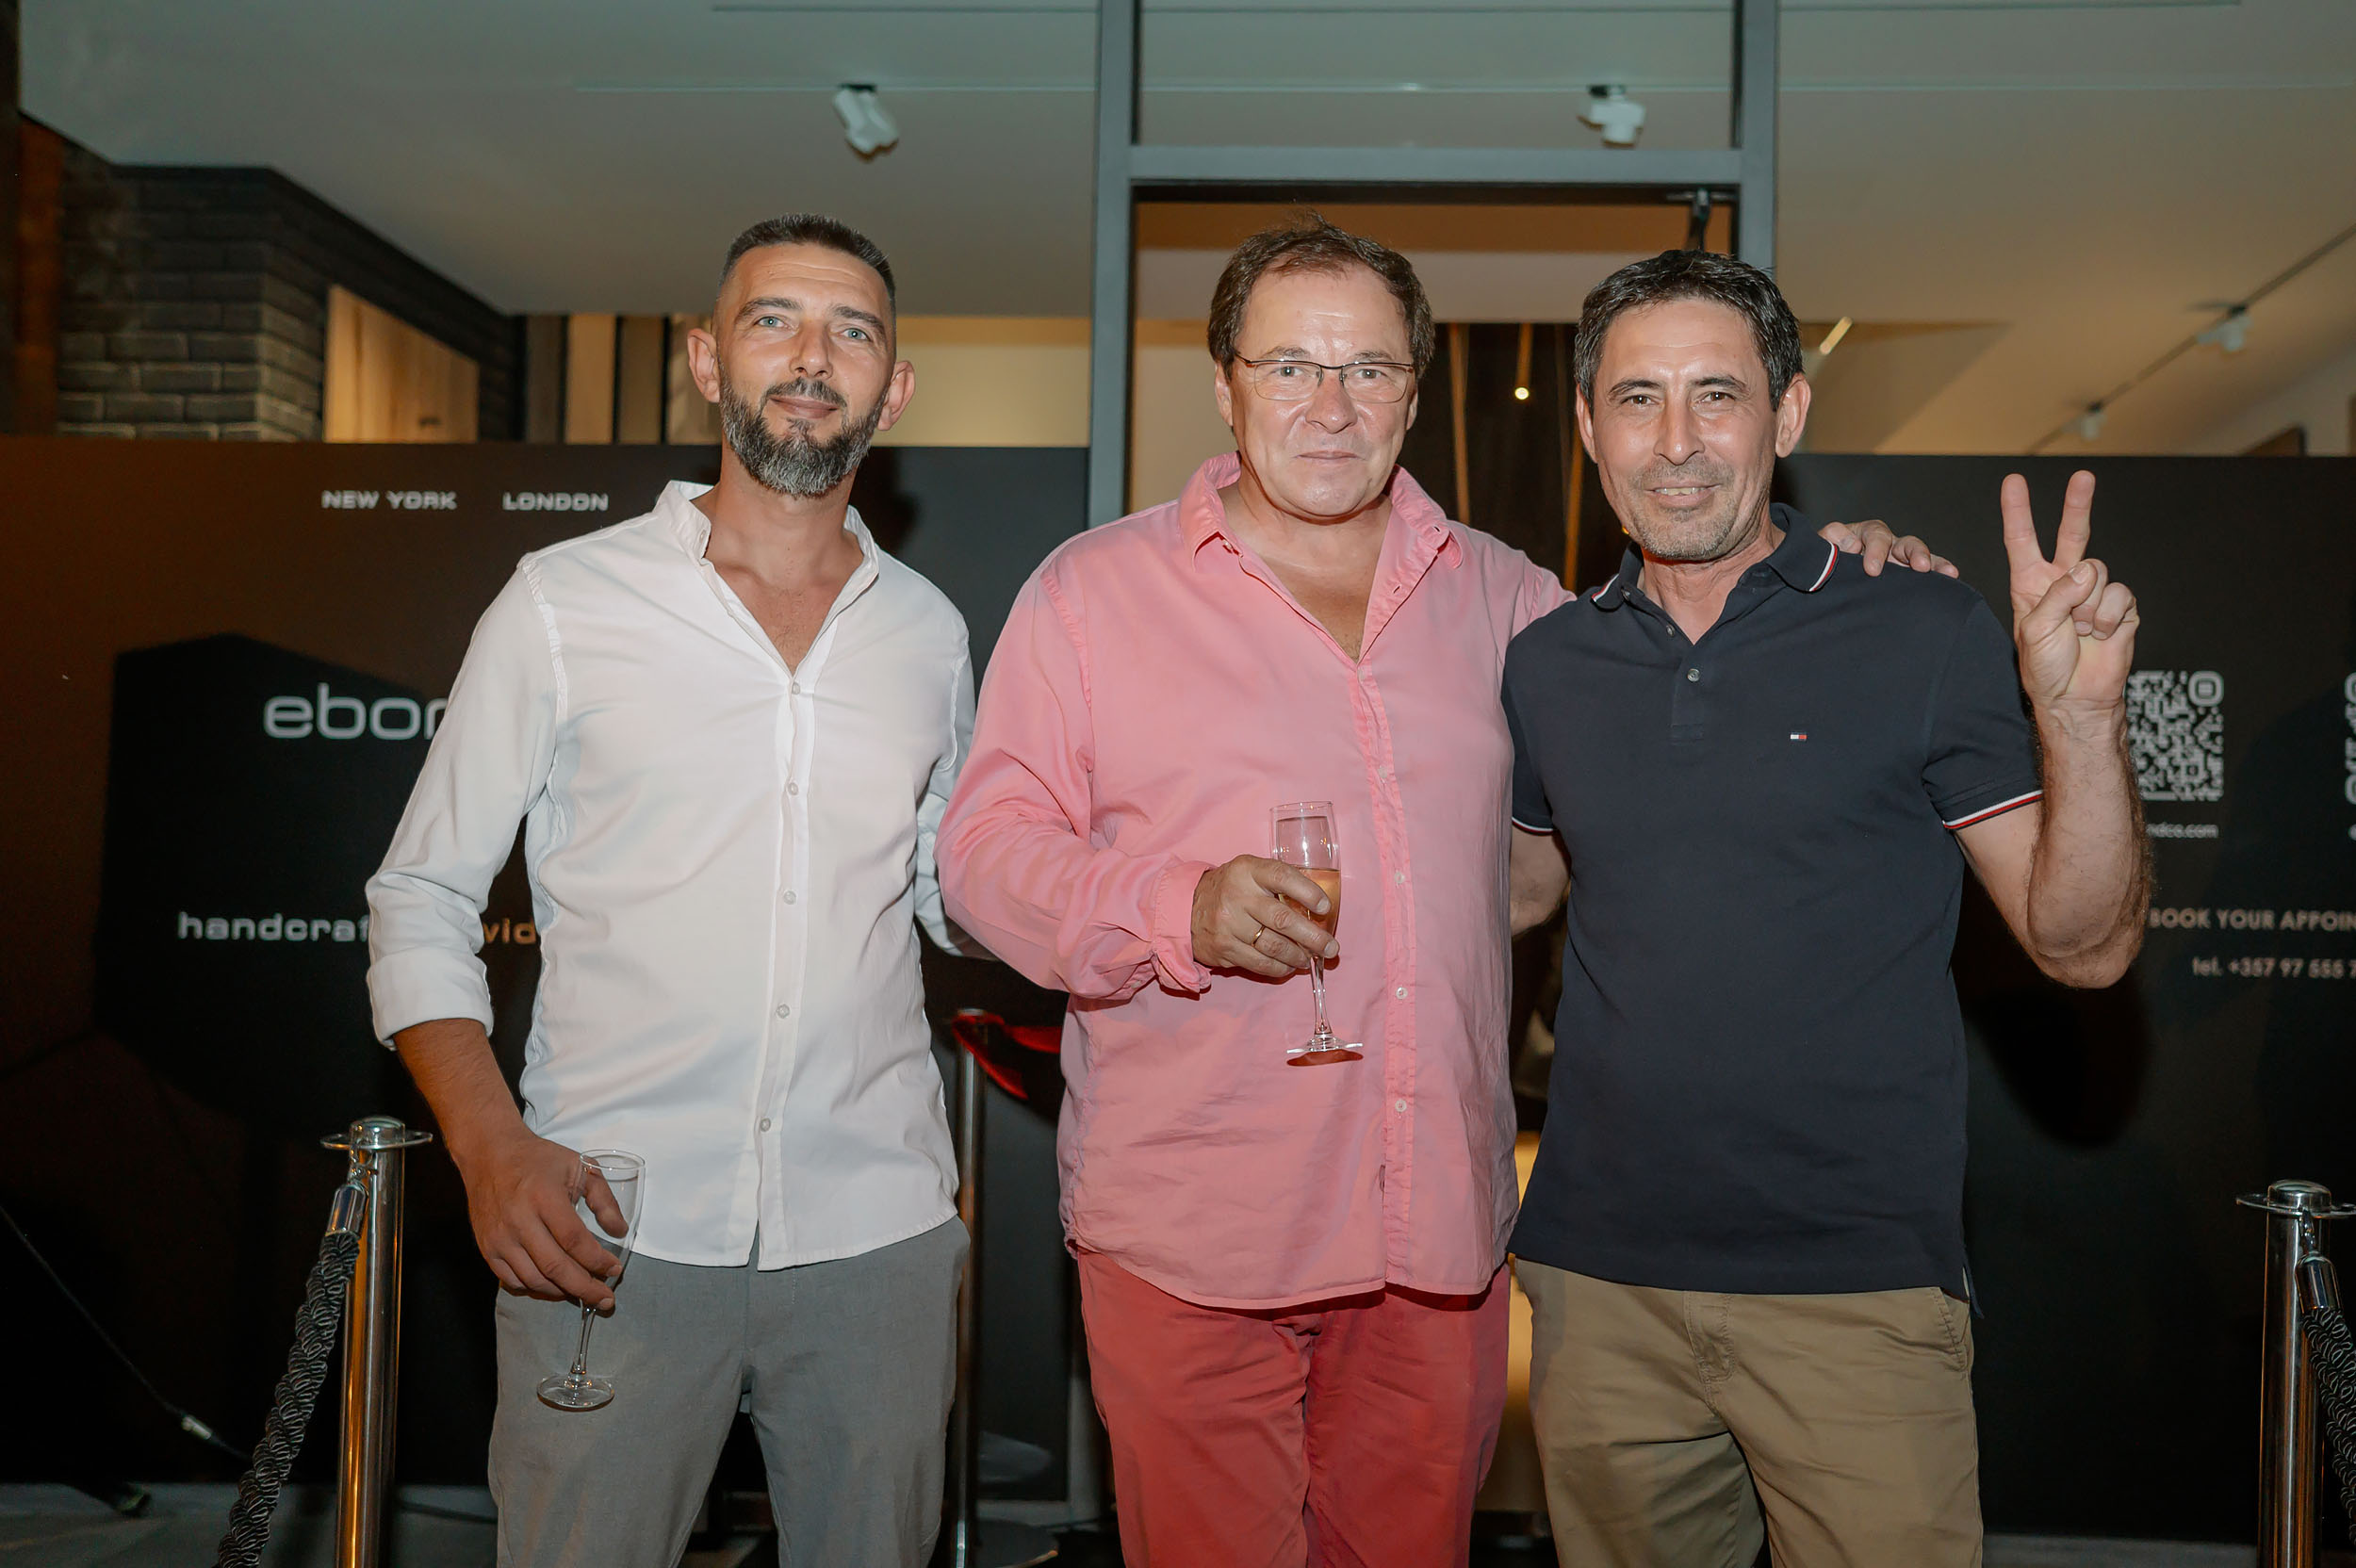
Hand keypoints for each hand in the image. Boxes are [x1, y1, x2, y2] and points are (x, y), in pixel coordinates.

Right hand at [453, 1127, 627, 1307]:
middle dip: (585, 1288)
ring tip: (583, 1293)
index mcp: (544, 1196)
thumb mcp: (580, 1166)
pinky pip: (512, 1280)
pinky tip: (555, 1286)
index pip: (575, 1240)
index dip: (598, 1261)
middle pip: (555, 1266)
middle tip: (605, 1299)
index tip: (615, 1270)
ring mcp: (499, 1237)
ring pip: (533, 1279)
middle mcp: (519, 1219)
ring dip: (562, 1292)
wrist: (489, 1154)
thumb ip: (604, 1199)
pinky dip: (536, 1289)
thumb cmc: (539, 1160)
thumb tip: (620, 1231)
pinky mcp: (487, 1248)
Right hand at [1191, 855, 1338, 978]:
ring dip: (1298, 956)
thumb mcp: (1249, 872)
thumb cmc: (1230, 888)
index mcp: (1248, 871)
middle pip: (1282, 919)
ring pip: (1273, 946)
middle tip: (1331, 948)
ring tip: (1311, 959)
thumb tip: (1317, 906)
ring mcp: (1229, 925)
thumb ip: (1278, 881)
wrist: (1185, 907)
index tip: (1325, 908)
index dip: (1308, 892)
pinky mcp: (1224, 948)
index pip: (1282, 877)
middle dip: (1313, 937)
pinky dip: (1279, 968)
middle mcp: (1237, 896)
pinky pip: (1258, 964)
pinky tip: (1289, 966)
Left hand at [1819, 517, 1958, 577]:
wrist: (1818, 583)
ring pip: (1920, 559)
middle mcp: (1885, 546)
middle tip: (1921, 567)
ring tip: (1949, 573)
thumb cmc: (1818, 563)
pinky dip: (1937, 579)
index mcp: (1863, 534)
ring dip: (1935, 565)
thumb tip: (1849, 544)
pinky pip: (1923, 578)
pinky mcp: (1901, 581)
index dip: (1876, 550)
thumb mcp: (1818, 549)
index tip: (1872, 569)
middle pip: (1906, 543)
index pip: (1875, 535)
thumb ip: (1828, 542)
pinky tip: (1951, 584)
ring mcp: (1896, 563)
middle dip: (1915, 553)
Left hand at [2000, 469, 2137, 716]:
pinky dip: (2107, 616)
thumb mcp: (2035, 630)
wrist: (2076, 697)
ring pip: (2096, 572)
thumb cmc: (2046, 667)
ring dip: (2086, 605)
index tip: (2013, 481)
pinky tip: (2099, 635)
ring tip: (2080, 631)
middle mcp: (2062, 583)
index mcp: (2031, 585)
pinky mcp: (2120, 606)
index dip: (2018, 512)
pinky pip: (2118, 594)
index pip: (2022, 541)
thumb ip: (2056, 596)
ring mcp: (2092, 593)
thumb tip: (2086, 571)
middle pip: (2072, 535)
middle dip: (2077, 505)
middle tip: (2083, 476)